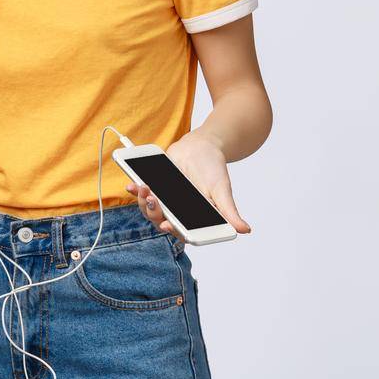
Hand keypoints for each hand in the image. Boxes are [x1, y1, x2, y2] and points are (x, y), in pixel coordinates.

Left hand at [126, 132, 251, 235]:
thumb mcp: (222, 189)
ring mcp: (164, 200)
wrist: (201, 146)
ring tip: (144, 189)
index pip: (182, 232)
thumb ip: (229, 211)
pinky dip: (136, 191)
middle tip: (154, 201)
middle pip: (161, 222)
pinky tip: (133, 185)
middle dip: (155, 214)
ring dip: (144, 203)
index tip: (167, 225)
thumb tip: (245, 230)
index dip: (173, 231)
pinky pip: (142, 193)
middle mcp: (177, 213)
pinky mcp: (154, 187)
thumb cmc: (213, 169)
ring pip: (150, 210)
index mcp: (193, 218)